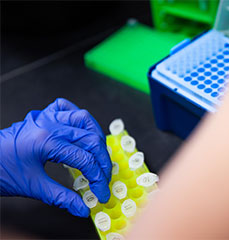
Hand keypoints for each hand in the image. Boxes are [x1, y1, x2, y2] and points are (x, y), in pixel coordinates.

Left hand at [0, 98, 111, 216]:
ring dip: (96, 136)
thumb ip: (62, 198)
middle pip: (91, 139)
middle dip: (102, 161)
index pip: (85, 159)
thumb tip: (82, 208)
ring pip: (84, 118)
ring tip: (99, 155)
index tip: (101, 192)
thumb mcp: (33, 187)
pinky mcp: (42, 116)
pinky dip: (78, 118)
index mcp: (46, 141)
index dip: (98, 178)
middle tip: (104, 178)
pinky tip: (82, 130)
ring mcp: (46, 117)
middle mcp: (49, 124)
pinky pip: (66, 107)